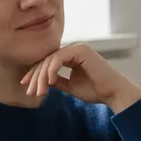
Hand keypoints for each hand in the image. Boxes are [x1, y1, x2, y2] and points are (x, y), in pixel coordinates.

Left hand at [21, 43, 140, 112]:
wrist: (113, 93)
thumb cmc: (96, 90)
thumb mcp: (70, 86)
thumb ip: (57, 81)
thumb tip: (42, 81)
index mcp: (72, 56)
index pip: (48, 63)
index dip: (35, 74)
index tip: (26, 87)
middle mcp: (74, 49)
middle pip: (46, 60)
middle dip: (35, 77)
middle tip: (29, 91)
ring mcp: (78, 48)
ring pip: (50, 59)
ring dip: (42, 76)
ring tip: (39, 91)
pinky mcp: (81, 50)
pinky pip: (59, 58)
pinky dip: (52, 70)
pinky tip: (49, 82)